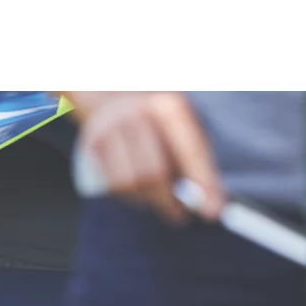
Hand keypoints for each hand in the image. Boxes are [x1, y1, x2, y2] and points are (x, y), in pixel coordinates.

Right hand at [65, 92, 224, 223]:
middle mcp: (137, 116)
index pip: (190, 152)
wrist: (106, 88)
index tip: (212, 212)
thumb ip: (192, 152)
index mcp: (168, 106)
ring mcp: (110, 130)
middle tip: (178, 216)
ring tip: (157, 201)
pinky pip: (111, 184)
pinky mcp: (93, 145)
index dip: (202, 184)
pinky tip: (138, 192)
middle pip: (153, 173)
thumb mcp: (179, 117)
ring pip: (129, 183)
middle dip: (168, 201)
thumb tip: (206, 195)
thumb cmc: (152, 110)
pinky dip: (128, 195)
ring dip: (146, 200)